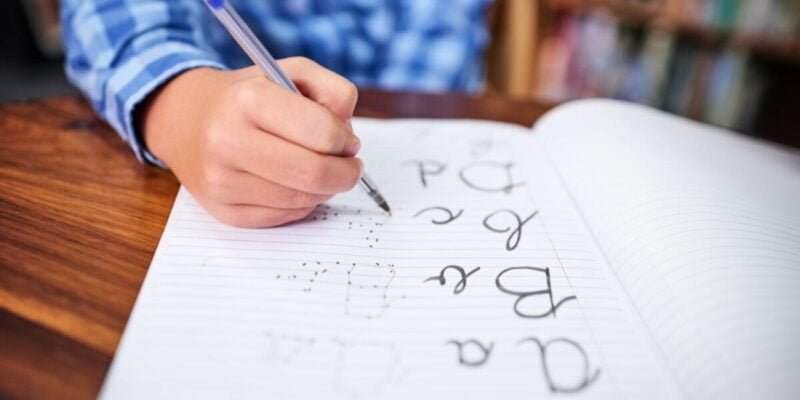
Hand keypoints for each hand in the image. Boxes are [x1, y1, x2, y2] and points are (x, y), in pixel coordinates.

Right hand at [140, 57, 361, 227]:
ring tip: (319, 170)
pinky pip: (285, 217)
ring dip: (325, 189)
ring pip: (303, 200)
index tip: (348, 141)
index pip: (322, 134)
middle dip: (346, 173)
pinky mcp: (224, 211)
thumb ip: (333, 91)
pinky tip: (294, 184)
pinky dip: (302, 203)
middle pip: (315, 174)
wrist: (185, 122)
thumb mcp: (291, 73)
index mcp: (249, 100)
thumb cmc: (249, 97)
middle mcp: (228, 141)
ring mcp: (222, 181)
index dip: (346, 141)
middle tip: (350, 166)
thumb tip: (349, 138)